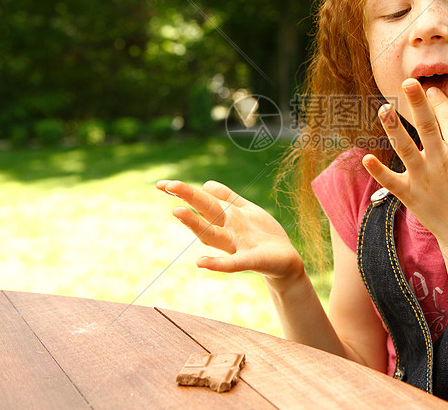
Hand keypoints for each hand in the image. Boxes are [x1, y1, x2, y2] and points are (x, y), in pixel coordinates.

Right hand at [156, 179, 303, 283]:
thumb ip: (228, 198)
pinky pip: (232, 263)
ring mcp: (237, 246)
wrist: (286, 259)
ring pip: (213, 234)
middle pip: (205, 212)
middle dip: (187, 198)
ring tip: (176, 212)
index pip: (202, 201)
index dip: (183, 192)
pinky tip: (200, 262)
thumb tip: (206, 184)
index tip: (161, 184)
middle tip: (166, 186)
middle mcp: (227, 230)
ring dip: (195, 224)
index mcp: (227, 216)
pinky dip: (217, 264)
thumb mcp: (247, 210)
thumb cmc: (264, 235)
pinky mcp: (251, 260)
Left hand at [361, 79, 447, 257]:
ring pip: (404, 148)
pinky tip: (365, 159)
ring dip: (393, 129)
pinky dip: (379, 171)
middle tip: (408, 83)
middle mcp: (441, 163)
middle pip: (426, 127)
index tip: (433, 88)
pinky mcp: (410, 195)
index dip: (441, 103)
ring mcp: (423, 179)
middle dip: (417, 104)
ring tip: (383, 109)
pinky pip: (391, 181)